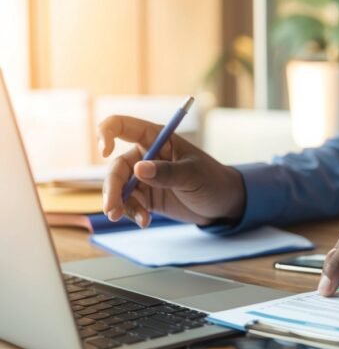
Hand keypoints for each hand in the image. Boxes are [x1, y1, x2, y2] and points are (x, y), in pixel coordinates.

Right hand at [98, 115, 245, 227]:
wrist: (224, 204)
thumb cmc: (213, 180)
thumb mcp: (193, 175)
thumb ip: (167, 173)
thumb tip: (139, 169)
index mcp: (158, 139)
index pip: (123, 126)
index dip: (107, 133)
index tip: (104, 151)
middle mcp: (146, 155)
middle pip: (117, 166)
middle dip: (112, 188)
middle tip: (113, 209)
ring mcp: (145, 177)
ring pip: (118, 188)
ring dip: (119, 204)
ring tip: (135, 219)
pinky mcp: (146, 197)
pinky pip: (129, 204)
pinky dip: (133, 213)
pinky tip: (145, 222)